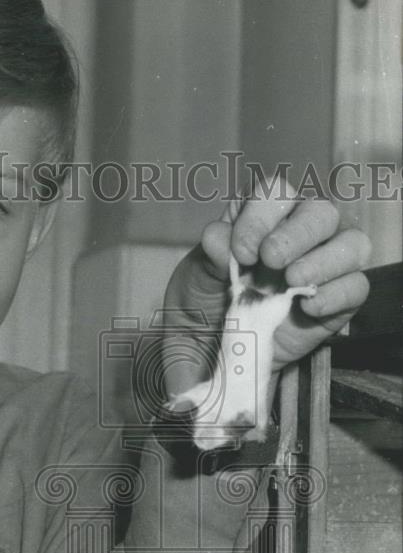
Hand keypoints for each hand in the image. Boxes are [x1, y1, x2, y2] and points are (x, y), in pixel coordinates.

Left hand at [162, 176, 370, 395]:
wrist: (211, 358)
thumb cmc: (203, 307)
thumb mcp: (194, 281)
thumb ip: (208, 258)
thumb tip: (219, 237)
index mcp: (261, 218)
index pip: (275, 194)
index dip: (261, 216)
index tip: (240, 251)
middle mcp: (298, 235)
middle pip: (319, 212)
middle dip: (297, 233)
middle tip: (271, 260)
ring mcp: (323, 267)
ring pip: (351, 243)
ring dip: (325, 260)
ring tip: (292, 282)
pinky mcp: (338, 302)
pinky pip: (357, 287)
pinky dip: (337, 294)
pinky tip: (308, 307)